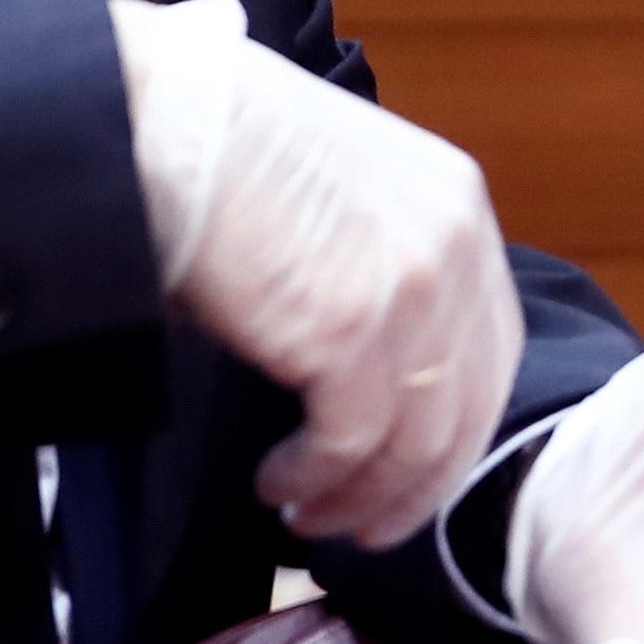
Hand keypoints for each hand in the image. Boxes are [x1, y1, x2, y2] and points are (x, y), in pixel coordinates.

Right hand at [111, 0, 521, 549]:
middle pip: (466, 406)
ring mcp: (410, 289)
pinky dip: (316, 479)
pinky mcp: (349, 331)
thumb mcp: (336, 198)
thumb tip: (362, 368)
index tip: (407, 474)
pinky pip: (352, 442)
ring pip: (416, 440)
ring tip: (305, 513)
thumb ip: (375, 270)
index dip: (451, 427)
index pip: (487, 348)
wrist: (156, 118)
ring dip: (361, 494)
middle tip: (364, 525)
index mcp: (458, 206)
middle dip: (416, 483)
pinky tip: (279, 484)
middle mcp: (454, 245)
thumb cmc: (219, 146)